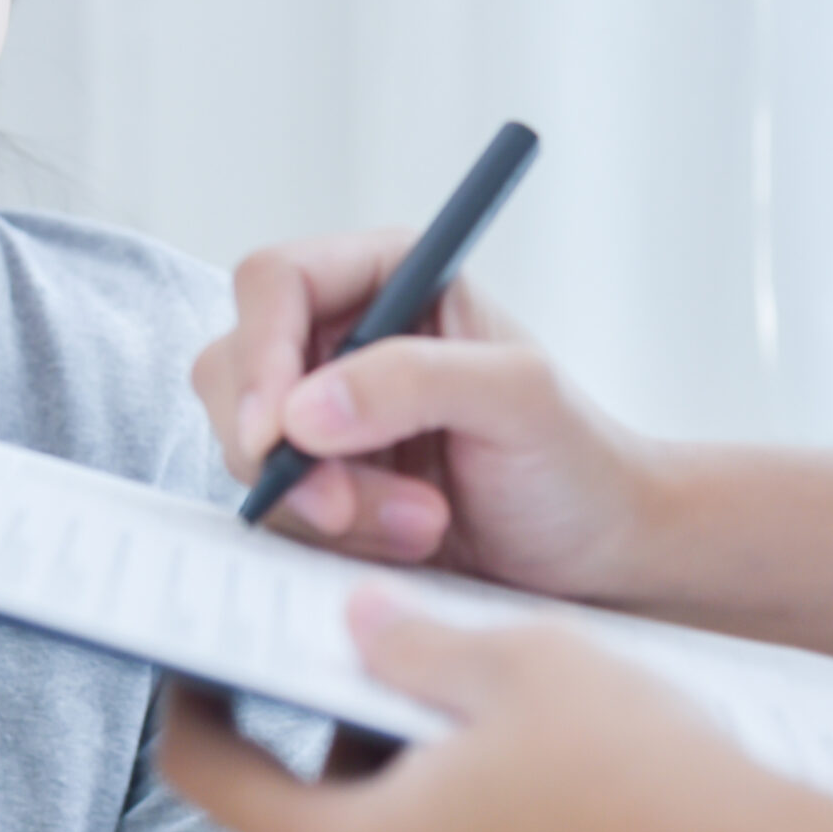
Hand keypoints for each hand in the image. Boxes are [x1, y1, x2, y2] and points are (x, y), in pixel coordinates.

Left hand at [160, 592, 832, 831]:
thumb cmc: (651, 781)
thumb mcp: (517, 661)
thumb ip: (410, 638)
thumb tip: (354, 621)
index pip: (216, 778)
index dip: (198, 704)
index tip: (203, 659)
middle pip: (324, 821)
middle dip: (352, 740)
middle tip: (408, 663)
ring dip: (429, 797)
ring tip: (506, 723)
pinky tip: (564, 796)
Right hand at [193, 229, 651, 598]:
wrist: (596, 554)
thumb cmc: (576, 460)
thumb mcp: (519, 399)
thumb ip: (415, 380)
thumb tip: (303, 409)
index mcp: (391, 277)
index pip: (277, 282)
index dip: (261, 351)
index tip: (277, 432)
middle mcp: (344, 336)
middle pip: (236, 366)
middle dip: (284, 449)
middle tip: (342, 505)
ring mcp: (325, 415)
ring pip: (248, 447)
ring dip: (324, 502)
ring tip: (421, 523)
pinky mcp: (322, 483)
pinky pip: (275, 506)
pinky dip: (329, 535)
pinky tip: (406, 540)